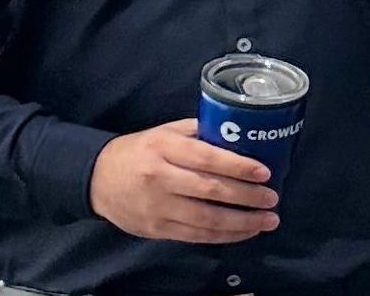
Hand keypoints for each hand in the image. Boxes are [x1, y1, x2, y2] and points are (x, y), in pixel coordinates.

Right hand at [88, 118, 279, 243]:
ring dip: (242, 222)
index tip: (265, 173)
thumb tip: (241, 134)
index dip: (238, 167)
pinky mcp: (156, 229)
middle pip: (210, 190)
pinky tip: (245, 231)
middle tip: (273, 199)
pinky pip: (195, 235)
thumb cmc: (140, 151)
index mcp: (164, 149)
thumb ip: (199, 132)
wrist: (96, 179)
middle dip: (247, 197)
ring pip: (205, 219)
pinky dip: (224, 236)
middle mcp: (159, 178)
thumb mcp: (166, 132)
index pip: (207, 158)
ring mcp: (157, 207)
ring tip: (268, 220)